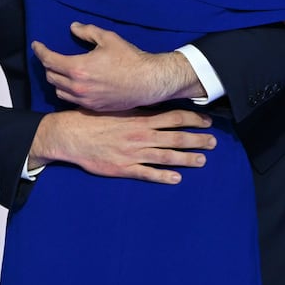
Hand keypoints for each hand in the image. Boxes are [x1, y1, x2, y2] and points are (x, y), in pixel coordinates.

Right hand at [29, 108, 215, 184]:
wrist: (70, 135)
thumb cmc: (92, 119)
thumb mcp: (117, 107)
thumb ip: (137, 109)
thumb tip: (155, 105)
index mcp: (140, 119)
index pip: (173, 117)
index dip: (193, 120)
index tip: (206, 122)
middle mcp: (141, 135)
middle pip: (176, 137)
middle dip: (197, 140)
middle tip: (213, 142)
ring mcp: (134, 153)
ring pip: (167, 156)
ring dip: (187, 158)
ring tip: (202, 160)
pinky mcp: (124, 168)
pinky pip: (148, 173)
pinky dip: (163, 176)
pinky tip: (177, 179)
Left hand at [32, 23, 204, 110]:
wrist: (147, 82)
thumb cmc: (130, 58)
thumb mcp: (108, 38)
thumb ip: (87, 32)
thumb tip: (73, 27)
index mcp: (78, 68)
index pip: (49, 60)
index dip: (40, 51)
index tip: (36, 45)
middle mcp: (78, 87)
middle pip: (51, 76)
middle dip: (48, 64)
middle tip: (51, 56)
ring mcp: (84, 100)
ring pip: (58, 91)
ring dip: (56, 80)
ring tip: (61, 71)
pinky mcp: (92, 108)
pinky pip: (71, 100)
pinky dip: (67, 91)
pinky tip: (74, 84)